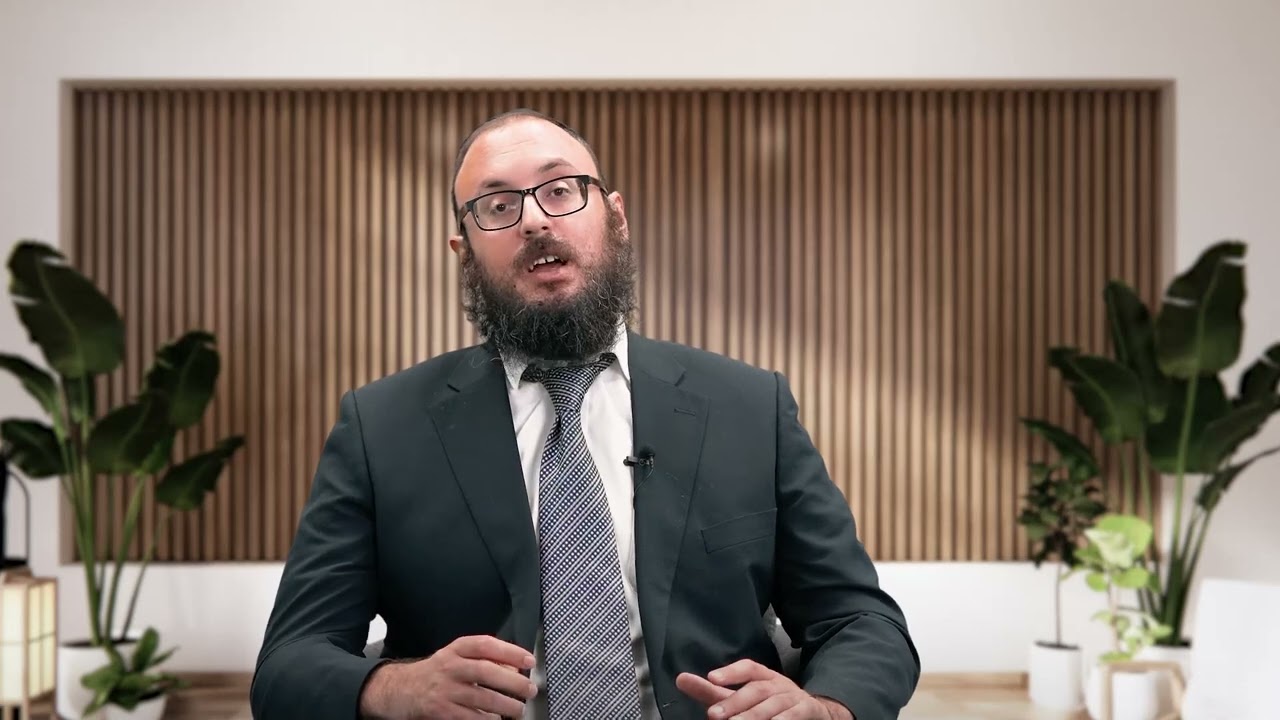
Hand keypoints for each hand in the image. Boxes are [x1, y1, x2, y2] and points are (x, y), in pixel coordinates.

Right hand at [359, 635, 536, 718]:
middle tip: (530, 690)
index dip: (510, 651)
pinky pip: (469, 717)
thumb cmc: (438, 672)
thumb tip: (515, 667)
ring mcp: (444, 690)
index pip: (486, 645)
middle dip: (513, 682)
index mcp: (457, 649)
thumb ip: (484, 658)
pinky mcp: (440, 711)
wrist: (401, 690)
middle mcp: (450, 666)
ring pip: (481, 698)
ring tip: (518, 709)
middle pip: (486, 672)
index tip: (529, 660)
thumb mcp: (457, 656)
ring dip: (505, 706)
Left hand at [676, 659, 851, 719]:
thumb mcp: (743, 697)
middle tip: (713, 714)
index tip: (711, 678)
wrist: (815, 713)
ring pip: (773, 706)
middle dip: (735, 702)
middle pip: (756, 690)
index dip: (732, 672)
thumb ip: (712, 692)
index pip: (749, 668)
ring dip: (753, 716)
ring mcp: (793, 698)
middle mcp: (778, 684)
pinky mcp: (806, 712)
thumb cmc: (770, 704)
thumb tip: (680, 679)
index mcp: (763, 676)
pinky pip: (793, 716)